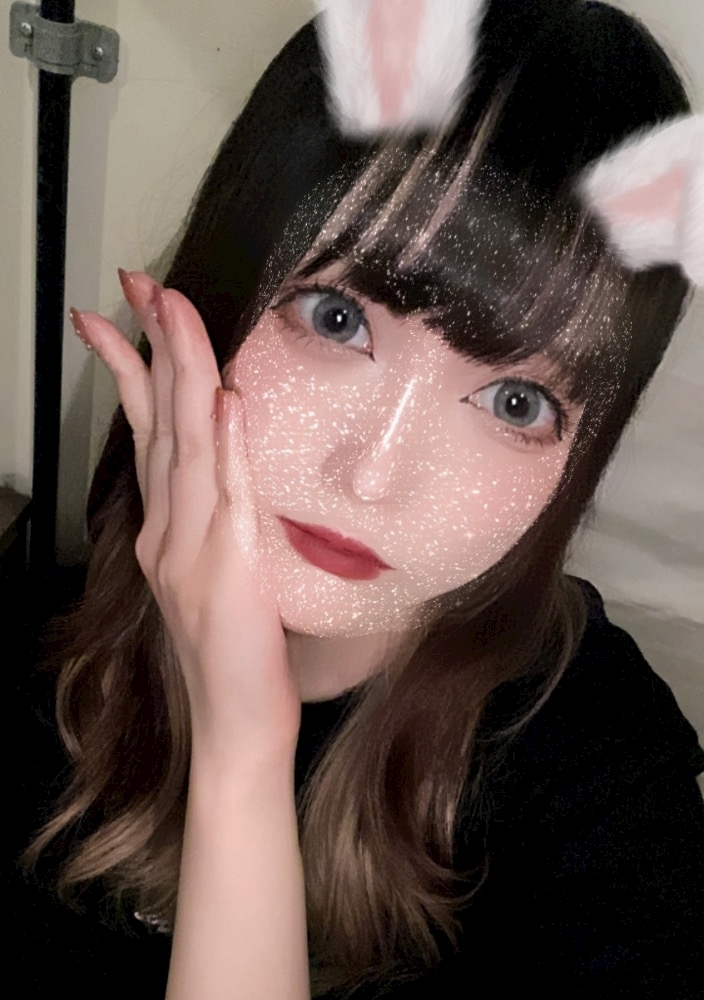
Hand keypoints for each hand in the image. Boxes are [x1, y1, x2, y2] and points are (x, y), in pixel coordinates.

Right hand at [70, 272, 300, 763]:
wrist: (233, 723)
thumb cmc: (230, 651)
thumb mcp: (211, 573)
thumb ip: (209, 516)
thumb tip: (221, 455)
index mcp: (165, 527)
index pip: (148, 432)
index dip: (133, 371)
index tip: (118, 319)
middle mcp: (167, 529)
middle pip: (158, 423)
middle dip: (149, 348)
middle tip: (138, 285)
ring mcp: (191, 548)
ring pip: (186, 445)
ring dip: (182, 375)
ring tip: (174, 312)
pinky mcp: (227, 569)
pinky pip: (227, 497)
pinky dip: (225, 445)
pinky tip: (226, 399)